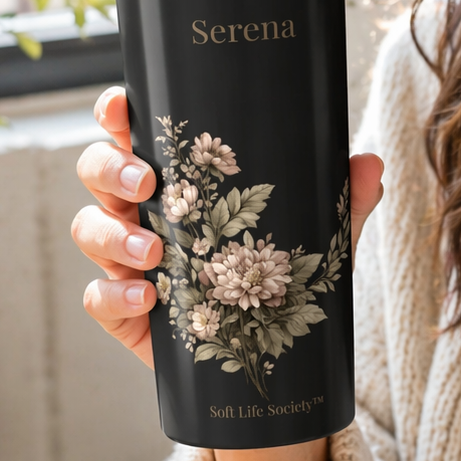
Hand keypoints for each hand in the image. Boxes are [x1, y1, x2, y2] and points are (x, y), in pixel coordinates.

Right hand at [71, 84, 384, 363]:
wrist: (271, 355)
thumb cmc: (283, 276)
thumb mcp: (320, 235)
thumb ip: (344, 199)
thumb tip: (371, 163)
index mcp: (180, 175)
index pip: (134, 130)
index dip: (117, 112)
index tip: (122, 105)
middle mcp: (142, 207)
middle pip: (97, 169)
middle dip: (111, 167)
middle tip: (147, 181)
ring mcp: (126, 258)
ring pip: (89, 228)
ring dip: (114, 233)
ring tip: (155, 253)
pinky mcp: (123, 310)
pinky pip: (96, 296)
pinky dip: (114, 293)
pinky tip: (148, 298)